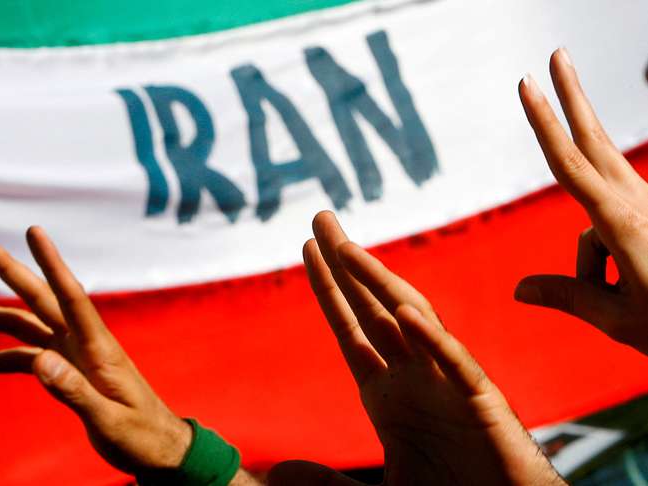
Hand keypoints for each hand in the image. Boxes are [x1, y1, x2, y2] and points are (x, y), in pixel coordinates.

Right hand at [0, 227, 234, 480]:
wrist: (156, 447)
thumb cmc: (140, 433)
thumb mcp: (109, 419)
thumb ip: (76, 391)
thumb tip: (40, 362)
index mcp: (99, 348)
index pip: (72, 297)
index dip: (52, 263)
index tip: (33, 231)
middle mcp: (82, 343)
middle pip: (39, 300)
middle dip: (8, 269)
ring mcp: (71, 355)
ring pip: (22, 327)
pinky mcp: (64, 371)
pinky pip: (22, 359)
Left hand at [270, 211, 563, 485]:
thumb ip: (326, 482)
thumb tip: (278, 472)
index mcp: (388, 391)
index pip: (349, 327)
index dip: (328, 288)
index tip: (307, 249)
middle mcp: (414, 376)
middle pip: (373, 308)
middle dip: (346, 263)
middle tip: (321, 217)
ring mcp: (446, 384)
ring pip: (411, 322)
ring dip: (379, 285)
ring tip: (346, 249)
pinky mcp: (482, 405)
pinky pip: (456, 367)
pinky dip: (432, 341)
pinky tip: (404, 314)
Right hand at [515, 48, 647, 355]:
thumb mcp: (618, 320)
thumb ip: (566, 297)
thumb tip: (518, 290)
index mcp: (622, 224)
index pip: (569, 163)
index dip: (544, 121)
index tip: (527, 85)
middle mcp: (637, 205)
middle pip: (593, 141)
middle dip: (573, 98)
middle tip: (556, 56)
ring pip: (595, 209)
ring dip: (593, 260)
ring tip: (621, 295)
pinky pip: (609, 229)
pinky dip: (607, 263)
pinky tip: (632, 286)